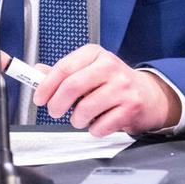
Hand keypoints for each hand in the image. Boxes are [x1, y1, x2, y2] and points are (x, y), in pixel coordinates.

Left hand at [33, 44, 179, 135]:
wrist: (148, 95)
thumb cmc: (114, 82)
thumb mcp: (88, 70)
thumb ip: (63, 72)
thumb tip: (36, 72)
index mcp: (95, 53)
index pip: (64, 68)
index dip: (46, 86)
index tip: (39, 98)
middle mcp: (110, 66)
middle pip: (72, 86)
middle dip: (57, 104)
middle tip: (54, 111)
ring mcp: (122, 86)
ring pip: (85, 109)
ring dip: (77, 119)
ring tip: (81, 117)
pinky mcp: (131, 107)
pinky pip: (101, 126)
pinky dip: (94, 130)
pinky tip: (98, 123)